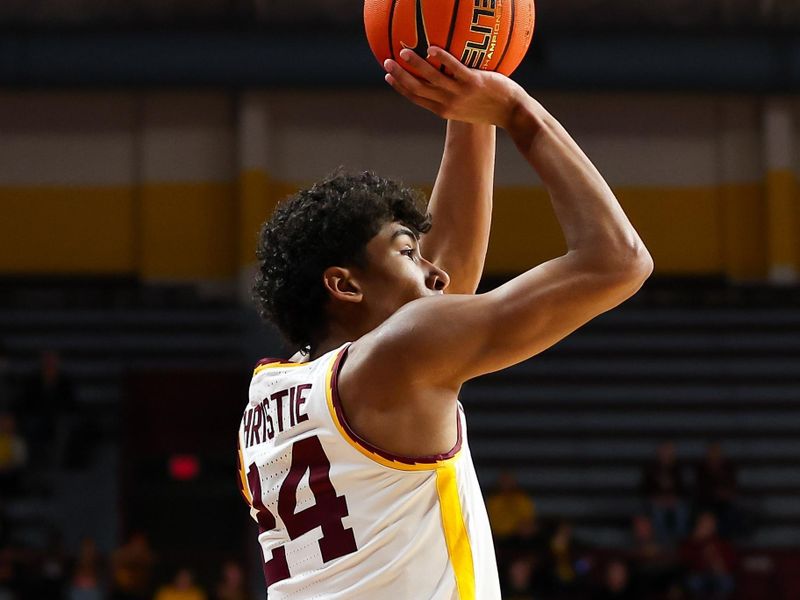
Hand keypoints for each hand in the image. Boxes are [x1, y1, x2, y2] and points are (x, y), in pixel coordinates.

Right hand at [384, 47, 524, 128]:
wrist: (513, 113)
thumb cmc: (492, 108)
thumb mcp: (468, 107)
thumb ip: (455, 96)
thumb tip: (447, 81)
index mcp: (444, 110)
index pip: (416, 98)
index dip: (400, 87)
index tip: (387, 77)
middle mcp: (448, 103)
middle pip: (417, 89)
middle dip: (399, 76)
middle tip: (386, 63)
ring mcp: (460, 93)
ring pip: (431, 78)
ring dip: (414, 65)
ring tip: (403, 52)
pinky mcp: (474, 83)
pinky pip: (454, 68)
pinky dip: (442, 59)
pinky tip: (431, 49)